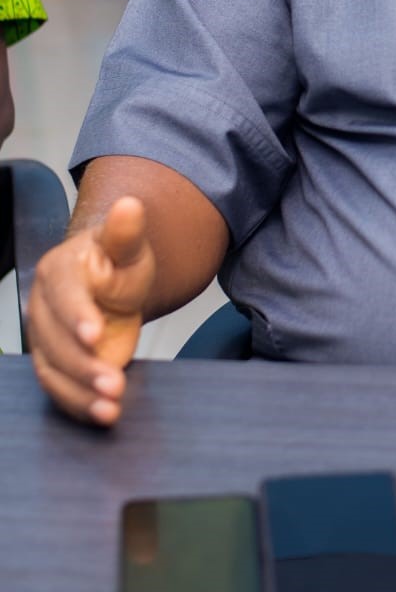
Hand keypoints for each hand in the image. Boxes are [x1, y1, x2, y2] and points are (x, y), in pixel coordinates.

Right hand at [27, 196, 154, 424]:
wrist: (115, 284)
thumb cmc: (119, 262)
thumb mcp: (130, 247)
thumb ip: (127, 231)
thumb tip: (130, 204)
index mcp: (59, 270)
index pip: (64, 294)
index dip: (77, 315)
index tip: (95, 334)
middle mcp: (44, 305)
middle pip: (55, 339)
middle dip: (83, 365)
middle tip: (114, 382)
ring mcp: (46, 337)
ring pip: (53, 369)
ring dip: (80, 392)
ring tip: (111, 406)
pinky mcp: (55, 362)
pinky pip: (59, 387)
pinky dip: (79, 404)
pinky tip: (104, 414)